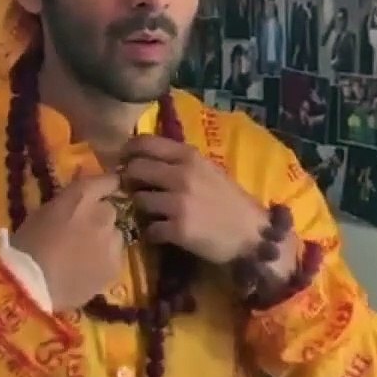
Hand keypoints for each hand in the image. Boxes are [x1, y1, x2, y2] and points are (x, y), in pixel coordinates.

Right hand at [9, 169, 124, 311]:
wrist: (30, 287)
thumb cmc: (26, 247)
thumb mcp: (41, 214)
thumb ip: (65, 203)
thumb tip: (76, 200)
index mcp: (81, 196)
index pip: (107, 181)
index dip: (107, 185)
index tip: (105, 189)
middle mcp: (102, 214)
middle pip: (110, 210)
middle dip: (99, 217)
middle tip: (83, 230)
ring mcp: (112, 241)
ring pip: (115, 235)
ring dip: (104, 239)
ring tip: (86, 254)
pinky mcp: (115, 266)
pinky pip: (114, 257)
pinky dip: (105, 260)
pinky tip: (88, 270)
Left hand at [119, 135, 268, 264]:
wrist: (252, 233)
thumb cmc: (229, 200)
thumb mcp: (207, 170)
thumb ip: (178, 161)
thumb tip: (143, 157)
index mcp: (189, 156)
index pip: (145, 143)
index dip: (128, 151)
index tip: (124, 160)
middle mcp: (181, 175)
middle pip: (134, 170)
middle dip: (129, 181)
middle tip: (133, 190)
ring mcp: (178, 203)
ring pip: (138, 200)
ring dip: (141, 209)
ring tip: (153, 214)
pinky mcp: (178, 229)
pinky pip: (149, 229)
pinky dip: (152, 233)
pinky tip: (162, 233)